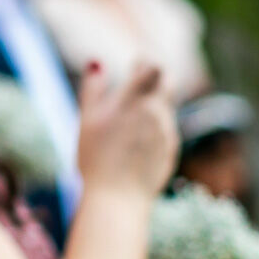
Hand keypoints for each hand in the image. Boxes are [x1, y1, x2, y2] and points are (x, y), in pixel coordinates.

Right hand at [76, 61, 177, 196]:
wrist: (117, 197)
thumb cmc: (95, 157)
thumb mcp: (87, 119)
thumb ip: (93, 88)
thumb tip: (96, 62)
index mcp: (134, 98)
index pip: (152, 67)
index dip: (145, 64)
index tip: (136, 64)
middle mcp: (156, 111)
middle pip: (168, 81)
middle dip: (157, 79)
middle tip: (140, 84)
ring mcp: (167, 130)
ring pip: (165, 108)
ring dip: (153, 107)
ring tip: (130, 122)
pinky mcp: (171, 149)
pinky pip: (166, 131)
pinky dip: (154, 130)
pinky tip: (136, 145)